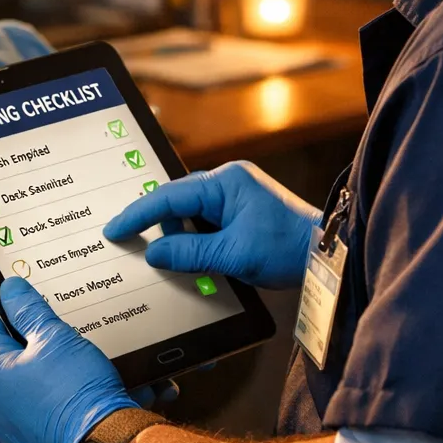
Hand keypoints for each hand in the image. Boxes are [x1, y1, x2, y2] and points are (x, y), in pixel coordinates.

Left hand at [0, 277, 138, 442]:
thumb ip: (28, 309)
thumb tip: (9, 289)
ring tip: (63, 345)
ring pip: (18, 379)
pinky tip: (71, 377)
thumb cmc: (77, 392)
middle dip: (19, 330)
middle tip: (39, 311)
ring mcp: (10, 425)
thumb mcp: (54, 337)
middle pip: (0, 352)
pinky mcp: (31, 439)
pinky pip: (34, 402)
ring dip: (36, 360)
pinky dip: (47, 387)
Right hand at [103, 161, 320, 289]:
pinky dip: (192, 240)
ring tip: (159, 260)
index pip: (169, 195)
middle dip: (154, 225)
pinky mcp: (241, 212)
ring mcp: (235, 196)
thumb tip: (153, 253)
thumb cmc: (288, 248)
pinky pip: (205, 222)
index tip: (114, 230)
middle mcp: (228, 182)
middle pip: (177, 202)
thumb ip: (190, 253)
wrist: (328, 252)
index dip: (138, 214)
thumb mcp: (234, 254)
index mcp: (225, 182)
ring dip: (176, 237)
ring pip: (190, 215)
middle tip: (127, 244)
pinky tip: (185, 259)